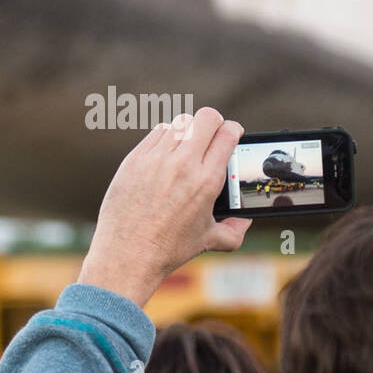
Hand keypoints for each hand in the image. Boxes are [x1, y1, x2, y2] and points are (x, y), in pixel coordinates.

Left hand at [78, 107, 250, 306]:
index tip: (232, 134)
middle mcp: (183, 164)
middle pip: (207, 117)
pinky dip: (166, 138)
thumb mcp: (208, 241)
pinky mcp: (134, 159)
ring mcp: (156, 159)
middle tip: (211, 134)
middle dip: (214, 122)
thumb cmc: (168, 249)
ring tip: (187, 146)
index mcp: (207, 181)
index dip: (234, 130)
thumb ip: (234, 231)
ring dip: (189, 131)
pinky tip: (166, 153)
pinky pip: (157, 133)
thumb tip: (245, 221)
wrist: (127, 255)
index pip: (228, 134)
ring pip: (181, 122)